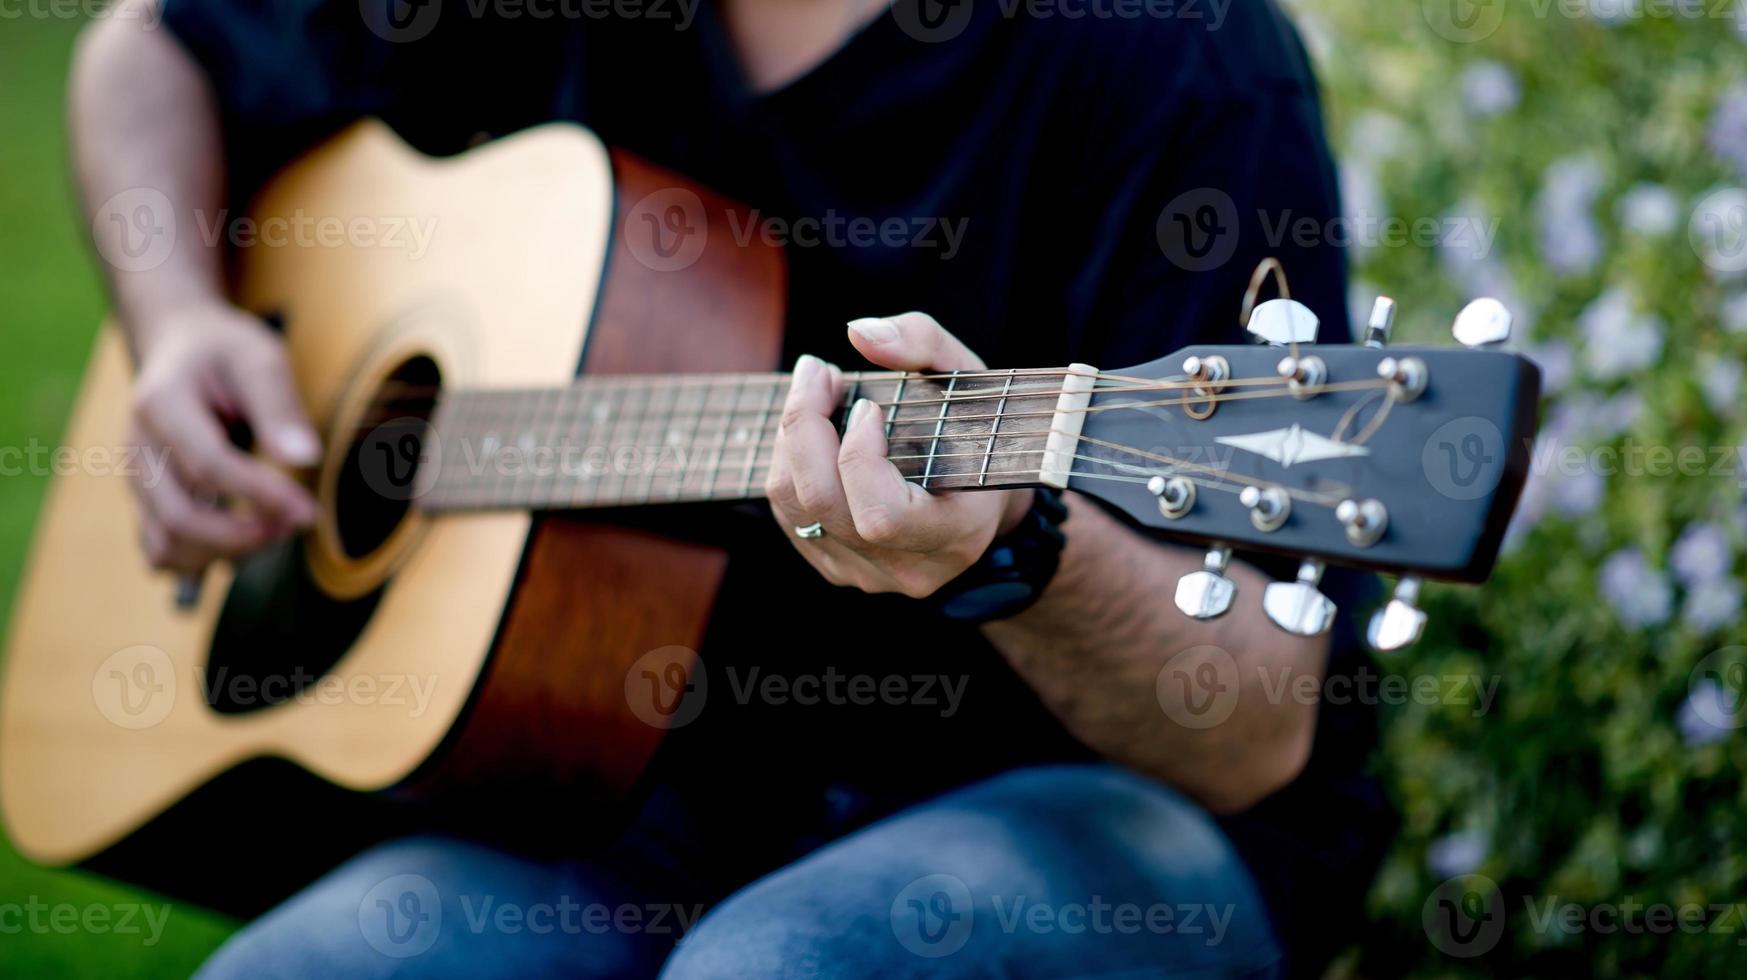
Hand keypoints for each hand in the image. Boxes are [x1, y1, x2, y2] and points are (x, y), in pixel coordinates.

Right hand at [127, 301, 318, 571]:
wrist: (179, 347)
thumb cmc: (224, 351)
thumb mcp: (258, 357)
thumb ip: (279, 406)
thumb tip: (307, 458)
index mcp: (161, 404)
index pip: (208, 466)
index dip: (261, 496)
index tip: (308, 511)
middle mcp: (138, 447)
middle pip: (180, 518)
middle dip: (244, 535)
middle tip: (296, 523)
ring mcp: (136, 478)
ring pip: (166, 546)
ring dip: (226, 553)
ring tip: (275, 528)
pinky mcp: (145, 500)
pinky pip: (161, 552)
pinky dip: (203, 559)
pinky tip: (244, 537)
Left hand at [766, 312, 1031, 597]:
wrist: (982, 497)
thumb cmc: (977, 432)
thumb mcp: (969, 378)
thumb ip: (923, 343)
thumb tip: (859, 332)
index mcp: (955, 534)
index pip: (882, 515)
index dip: (859, 458)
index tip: (867, 407)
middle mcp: (909, 568)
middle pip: (825, 505)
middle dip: (805, 428)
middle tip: (817, 372)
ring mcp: (869, 575)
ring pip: (796, 509)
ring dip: (790, 439)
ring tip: (812, 391)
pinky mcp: (837, 568)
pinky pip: (789, 516)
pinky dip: (788, 463)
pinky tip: (810, 431)